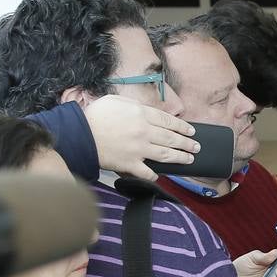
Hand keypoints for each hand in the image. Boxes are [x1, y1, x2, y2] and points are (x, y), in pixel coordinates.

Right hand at [81, 95, 198, 181]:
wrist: (80, 134)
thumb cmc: (95, 115)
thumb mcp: (116, 100)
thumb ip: (134, 105)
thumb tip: (146, 110)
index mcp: (142, 114)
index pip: (169, 121)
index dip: (182, 127)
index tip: (191, 131)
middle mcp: (144, 132)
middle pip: (171, 138)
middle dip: (187, 143)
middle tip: (196, 147)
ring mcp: (139, 149)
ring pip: (166, 155)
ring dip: (180, 158)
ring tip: (189, 159)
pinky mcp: (130, 164)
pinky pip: (147, 172)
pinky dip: (154, 175)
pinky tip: (159, 175)